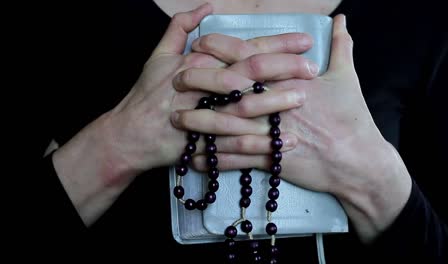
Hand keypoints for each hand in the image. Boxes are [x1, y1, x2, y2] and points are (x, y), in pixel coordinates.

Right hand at [52, 3, 315, 223]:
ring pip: (245, 105)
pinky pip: (236, 143)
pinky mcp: (204, 142)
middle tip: (312, 69)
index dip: (276, 44)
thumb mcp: (159, 55)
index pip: (244, 48)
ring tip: (303, 99)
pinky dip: (261, 143)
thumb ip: (180, 27)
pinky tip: (284, 143)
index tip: (304, 42)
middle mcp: (203, 85)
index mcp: (198, 62)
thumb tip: (205, 6)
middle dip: (284, 68)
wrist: (131, 135)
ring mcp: (203, 114)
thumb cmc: (147, 95)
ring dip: (276, 102)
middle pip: (249, 72)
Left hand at [183, 15, 411, 241]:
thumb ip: (342, 47)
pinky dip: (214, 159)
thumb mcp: (349, 78)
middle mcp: (278, 104)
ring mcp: (273, 133)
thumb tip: (342, 20)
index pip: (251, 58)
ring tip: (176, 119)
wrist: (358, 161)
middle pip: (233, 89)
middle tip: (176, 78)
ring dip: (200, 122)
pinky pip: (236, 160)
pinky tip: (194, 158)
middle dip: (201, 82)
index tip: (200, 43)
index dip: (223, 49)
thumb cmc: (353, 119)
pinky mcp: (272, 159)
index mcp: (292, 80)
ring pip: (229, 125)